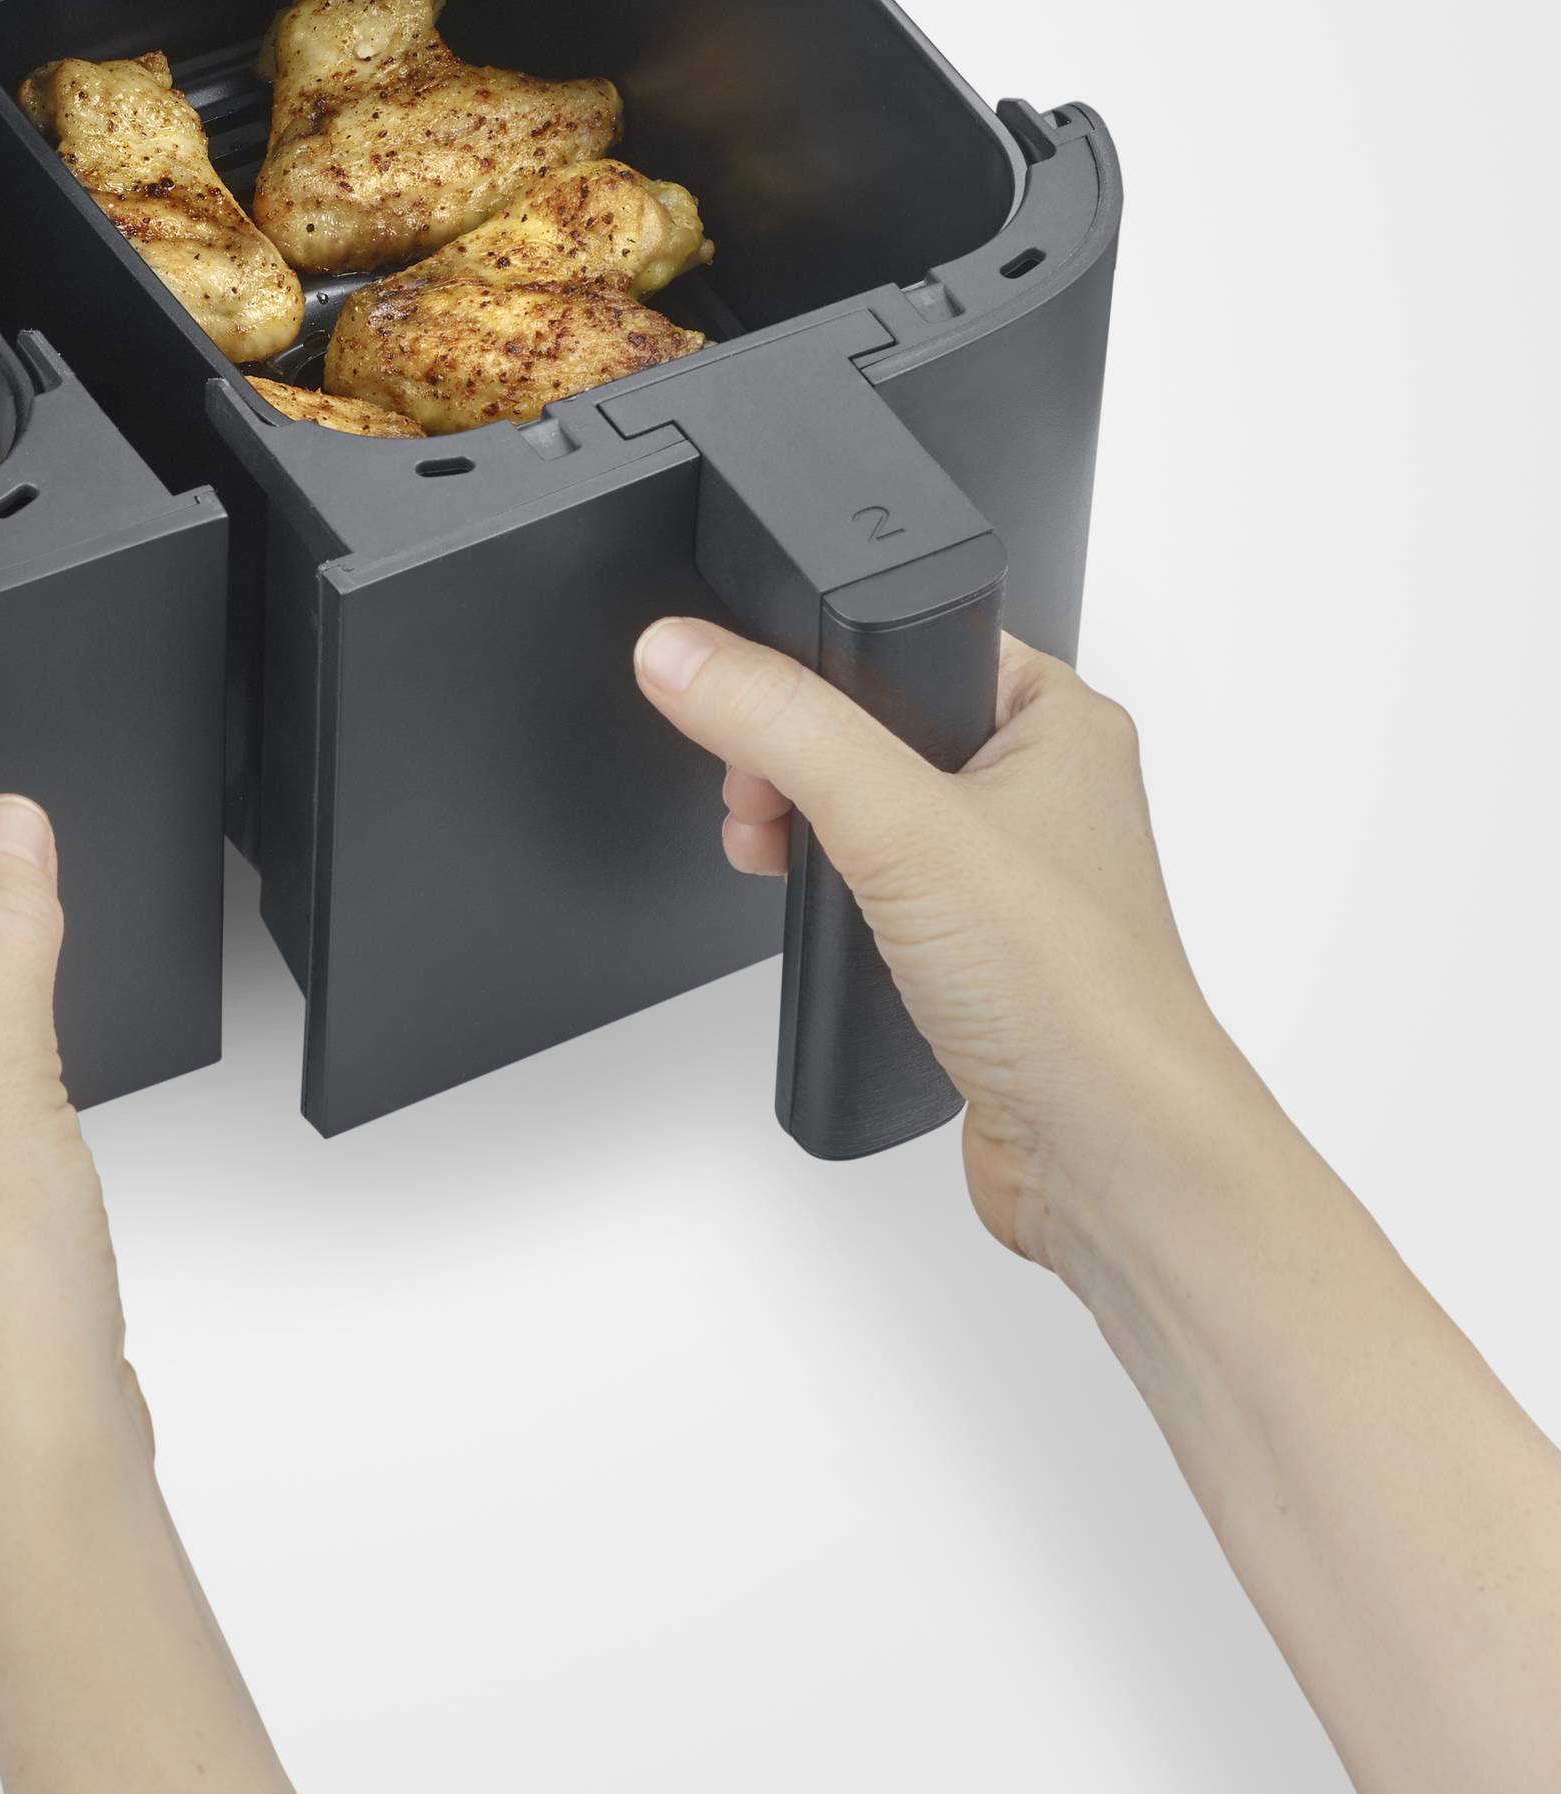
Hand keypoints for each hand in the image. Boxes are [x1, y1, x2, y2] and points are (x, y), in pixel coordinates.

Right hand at [629, 619, 1243, 1280]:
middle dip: (792, 758)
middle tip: (759, 790)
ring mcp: (1013, 879)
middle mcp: (1045, 792)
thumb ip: (779, 724)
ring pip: (870, 813)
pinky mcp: (979, 955)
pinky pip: (879, 892)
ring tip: (772, 853)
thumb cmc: (1075, 992)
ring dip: (804, 830)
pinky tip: (817, 924)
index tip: (754, 695)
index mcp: (1061, 723)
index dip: (822, 660)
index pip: (915, 635)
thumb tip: (682, 651)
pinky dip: (833, 900)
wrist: (1112, 1158)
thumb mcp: (897, 823)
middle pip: (874, 727)